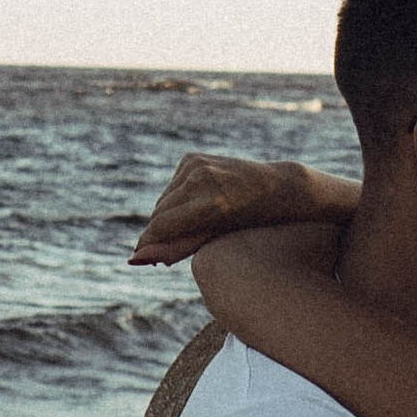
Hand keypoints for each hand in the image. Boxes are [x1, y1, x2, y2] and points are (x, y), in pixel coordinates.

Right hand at [129, 154, 340, 265]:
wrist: (279, 186)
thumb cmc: (252, 223)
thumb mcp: (219, 239)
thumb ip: (178, 248)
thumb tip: (138, 258)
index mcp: (212, 203)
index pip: (162, 225)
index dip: (148, 243)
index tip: (139, 256)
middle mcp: (201, 179)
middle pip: (158, 213)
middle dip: (159, 232)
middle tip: (169, 248)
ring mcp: (196, 164)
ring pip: (163, 201)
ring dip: (168, 216)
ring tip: (192, 227)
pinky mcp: (192, 158)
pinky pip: (172, 187)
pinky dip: (177, 199)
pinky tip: (198, 205)